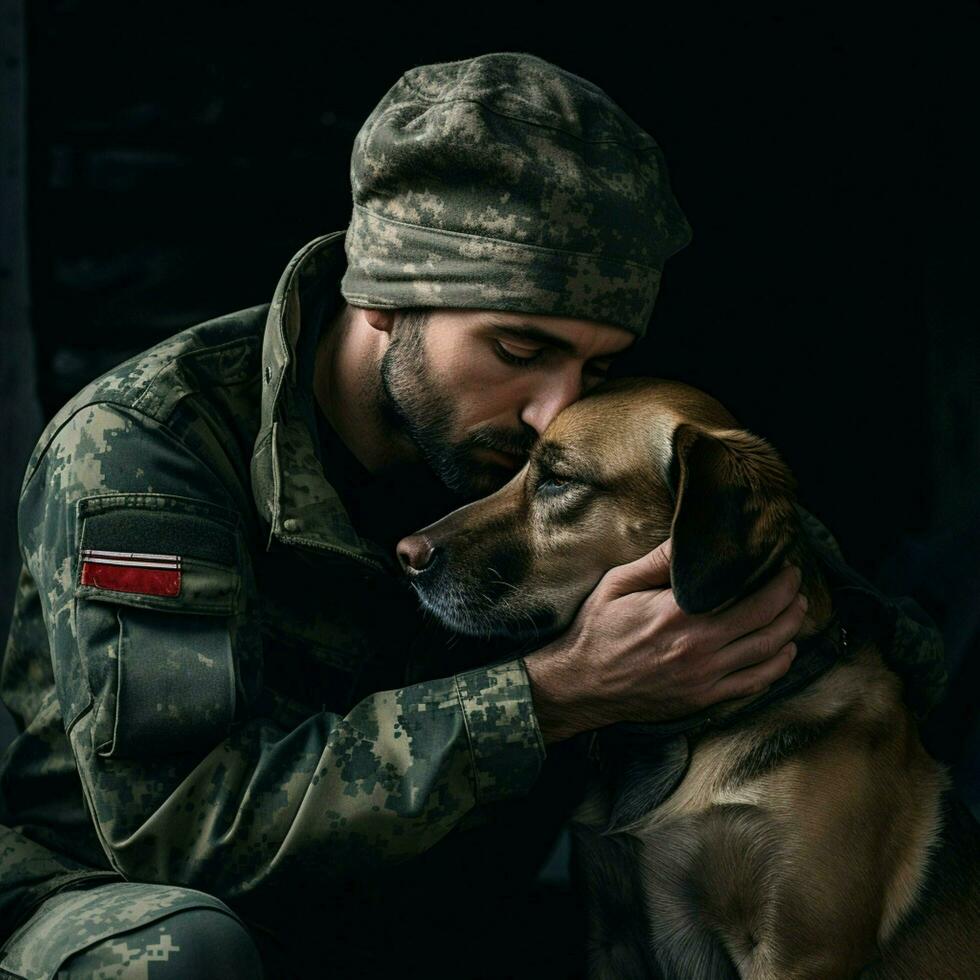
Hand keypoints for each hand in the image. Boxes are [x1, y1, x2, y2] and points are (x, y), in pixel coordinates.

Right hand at [523, 538, 806, 743]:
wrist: (580, 683)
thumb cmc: (596, 629)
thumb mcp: (618, 584)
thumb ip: (657, 561)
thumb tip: (689, 538)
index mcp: (680, 615)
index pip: (751, 599)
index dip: (778, 583)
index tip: (788, 567)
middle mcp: (699, 649)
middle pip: (767, 625)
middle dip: (791, 603)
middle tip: (797, 587)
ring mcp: (704, 678)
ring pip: (768, 656)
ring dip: (790, 633)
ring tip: (797, 614)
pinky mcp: (703, 699)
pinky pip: (753, 685)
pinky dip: (776, 667)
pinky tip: (782, 653)